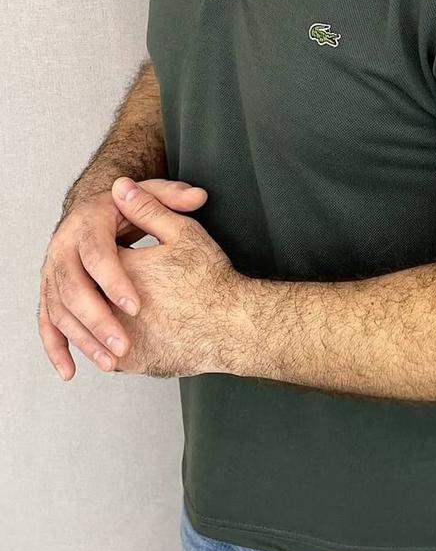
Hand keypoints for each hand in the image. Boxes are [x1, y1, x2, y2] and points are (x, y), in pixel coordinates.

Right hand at [39, 179, 207, 380]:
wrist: (95, 214)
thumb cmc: (127, 208)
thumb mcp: (153, 194)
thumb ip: (173, 198)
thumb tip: (197, 196)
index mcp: (87, 223)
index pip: (97, 254)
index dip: (114, 281)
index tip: (137, 306)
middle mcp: (62, 247)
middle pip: (72, 287)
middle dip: (98, 319)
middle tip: (125, 344)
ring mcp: (52, 271)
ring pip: (59, 309)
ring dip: (82, 339)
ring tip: (111, 362)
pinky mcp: (51, 291)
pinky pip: (48, 322)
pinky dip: (56, 348)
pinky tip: (71, 370)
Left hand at [107, 177, 256, 377]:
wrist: (234, 326)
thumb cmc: (212, 279)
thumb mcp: (183, 232)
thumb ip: (147, 208)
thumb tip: (120, 186)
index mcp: (117, 269)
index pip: (95, 257)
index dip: (111, 253)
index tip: (130, 254)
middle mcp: (109, 307)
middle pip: (87, 293)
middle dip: (97, 287)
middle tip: (122, 284)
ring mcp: (117, 339)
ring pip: (90, 330)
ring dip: (98, 322)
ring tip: (120, 312)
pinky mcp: (130, 364)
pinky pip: (109, 355)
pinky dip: (113, 347)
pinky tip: (129, 338)